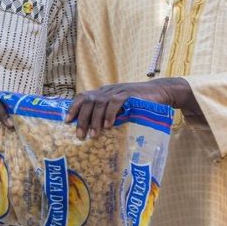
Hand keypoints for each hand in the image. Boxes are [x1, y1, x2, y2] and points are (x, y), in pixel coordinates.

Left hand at [68, 79, 189, 139]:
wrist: (159, 93)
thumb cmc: (139, 103)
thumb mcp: (120, 107)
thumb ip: (108, 113)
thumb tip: (95, 129)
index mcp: (103, 93)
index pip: (83, 97)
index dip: (73, 108)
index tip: (67, 121)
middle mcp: (107, 90)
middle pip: (88, 101)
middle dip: (82, 119)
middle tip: (80, 135)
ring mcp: (118, 91)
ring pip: (99, 103)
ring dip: (95, 120)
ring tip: (94, 135)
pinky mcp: (128, 94)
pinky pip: (115, 103)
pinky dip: (110, 114)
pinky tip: (108, 126)